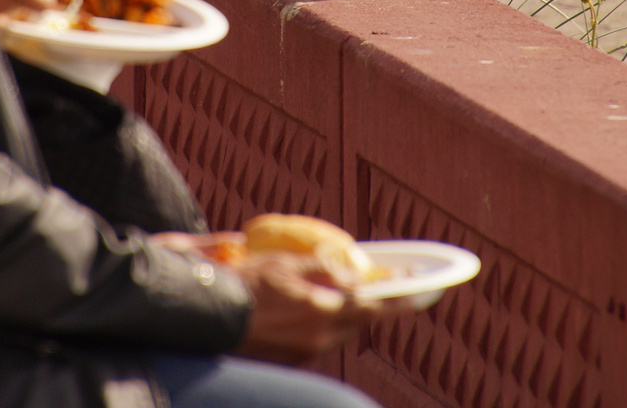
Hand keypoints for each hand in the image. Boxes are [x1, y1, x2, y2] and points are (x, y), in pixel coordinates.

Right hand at [233, 252, 410, 364]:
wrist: (209, 317)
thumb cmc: (246, 283)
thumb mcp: (287, 265)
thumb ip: (325, 270)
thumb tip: (355, 275)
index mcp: (322, 310)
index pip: (373, 306)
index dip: (398, 299)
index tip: (417, 291)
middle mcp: (319, 337)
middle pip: (358, 322)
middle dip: (368, 305)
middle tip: (376, 288)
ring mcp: (305, 353)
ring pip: (338, 333)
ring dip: (342, 315)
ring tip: (332, 296)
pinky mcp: (292, 361)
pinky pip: (318, 342)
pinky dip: (320, 326)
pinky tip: (305, 312)